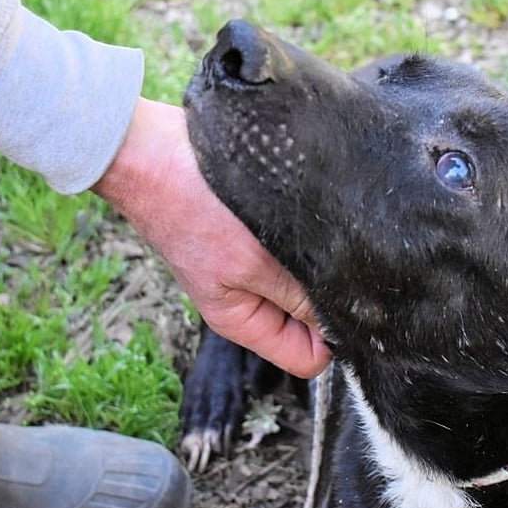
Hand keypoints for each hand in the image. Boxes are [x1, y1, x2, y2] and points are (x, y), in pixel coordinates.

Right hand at [92, 98, 329, 377]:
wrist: (153, 150)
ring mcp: (250, 266)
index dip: (336, 340)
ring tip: (322, 235)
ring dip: (318, 265)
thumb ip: (299, 297)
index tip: (354, 307)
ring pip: (304, 282)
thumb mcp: (253, 262)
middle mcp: (248, 299)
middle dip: (329, 299)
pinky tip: (311, 216)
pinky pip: (294, 250)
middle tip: (344, 264)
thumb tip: (345, 324)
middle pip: (309, 321)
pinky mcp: (254, 235)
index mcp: (243, 320)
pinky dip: (307, 240)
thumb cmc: (192, 208)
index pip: (307, 357)